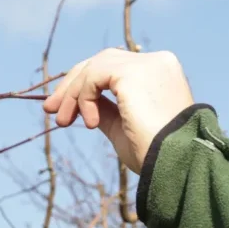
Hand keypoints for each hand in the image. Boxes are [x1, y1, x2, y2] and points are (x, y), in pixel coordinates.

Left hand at [43, 48, 193, 172]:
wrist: (177, 165)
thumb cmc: (156, 155)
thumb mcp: (124, 128)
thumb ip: (106, 110)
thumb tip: (82, 102)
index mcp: (161, 74)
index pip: (115, 68)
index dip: (86, 85)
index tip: (64, 110)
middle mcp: (157, 63)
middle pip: (102, 61)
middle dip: (73, 85)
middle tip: (51, 111)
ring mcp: (147, 65)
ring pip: (95, 66)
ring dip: (73, 94)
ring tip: (64, 122)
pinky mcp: (134, 73)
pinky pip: (94, 76)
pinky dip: (83, 97)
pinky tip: (90, 123)